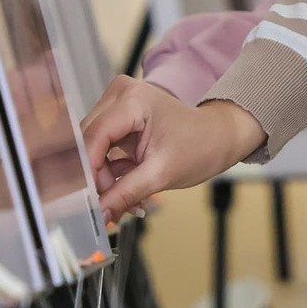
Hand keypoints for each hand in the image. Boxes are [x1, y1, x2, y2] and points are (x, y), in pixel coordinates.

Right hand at [79, 75, 265, 223]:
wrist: (217, 137)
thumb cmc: (199, 146)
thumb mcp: (161, 174)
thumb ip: (126, 193)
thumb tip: (100, 213)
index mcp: (132, 100)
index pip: (94, 137)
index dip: (89, 171)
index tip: (90, 202)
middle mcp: (119, 94)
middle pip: (89, 142)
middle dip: (99, 178)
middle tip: (112, 207)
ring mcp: (117, 103)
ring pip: (92, 148)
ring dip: (105, 178)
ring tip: (128, 200)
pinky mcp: (118, 117)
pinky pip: (101, 148)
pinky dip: (111, 171)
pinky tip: (127, 188)